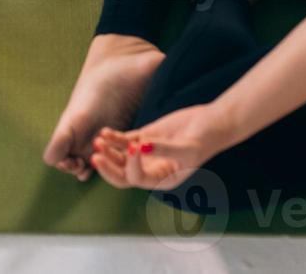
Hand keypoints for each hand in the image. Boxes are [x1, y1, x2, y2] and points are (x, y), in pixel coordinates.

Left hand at [89, 105, 219, 190]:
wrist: (209, 123)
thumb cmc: (202, 140)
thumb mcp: (186, 148)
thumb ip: (162, 149)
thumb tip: (140, 147)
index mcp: (161, 180)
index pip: (137, 179)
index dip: (131, 165)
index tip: (134, 147)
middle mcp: (150, 170)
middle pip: (122, 175)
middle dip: (108, 167)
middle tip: (96, 156)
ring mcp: (145, 155)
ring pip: (120, 158)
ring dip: (108, 151)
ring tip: (98, 141)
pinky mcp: (143, 138)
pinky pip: (123, 141)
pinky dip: (113, 138)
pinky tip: (105, 132)